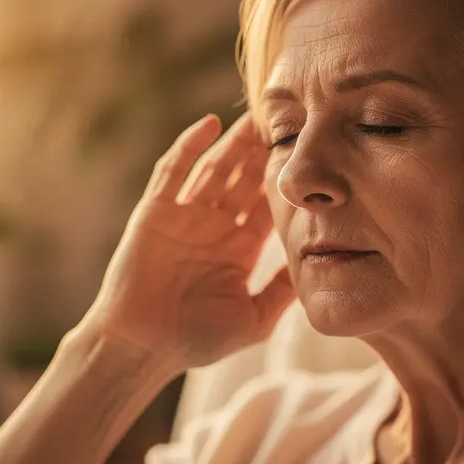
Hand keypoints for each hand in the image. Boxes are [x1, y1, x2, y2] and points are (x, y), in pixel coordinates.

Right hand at [80, 113, 294, 370]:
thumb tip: (320, 267)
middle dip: (264, 151)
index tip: (313, 154)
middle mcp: (214, 225)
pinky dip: (189, 145)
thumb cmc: (195, 340)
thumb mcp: (254, 318)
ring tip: (257, 116)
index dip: (286, 180)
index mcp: (240, 247)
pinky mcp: (155, 211)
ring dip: (234, 142)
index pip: (268, 203)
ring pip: (214, 167)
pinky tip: (210, 124)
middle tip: (290, 120)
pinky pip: (173, 171)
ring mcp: (184, 215)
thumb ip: (283, 292)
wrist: (142, 347)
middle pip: (244, 177)